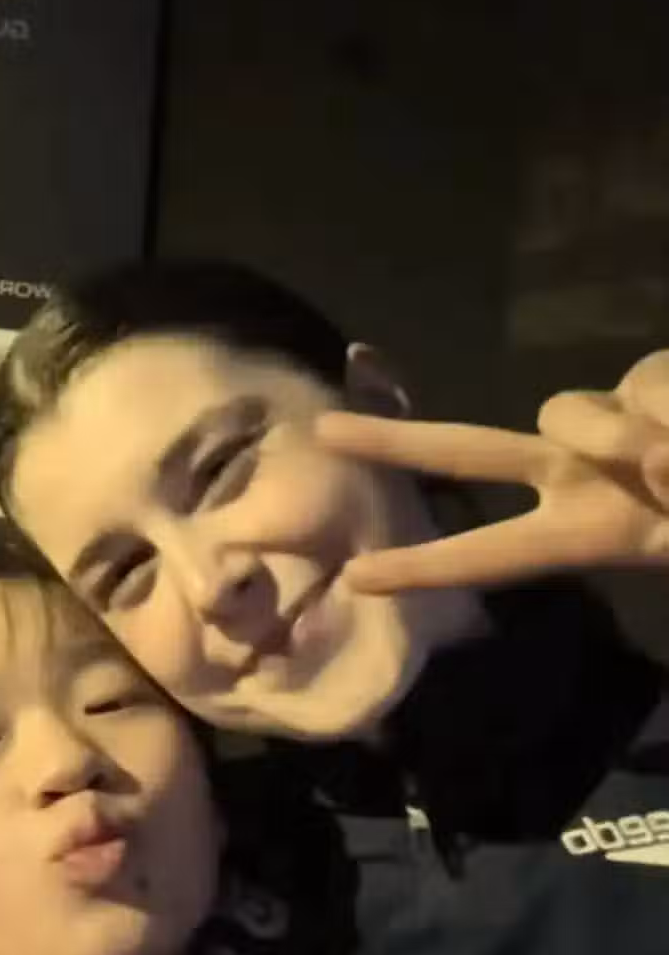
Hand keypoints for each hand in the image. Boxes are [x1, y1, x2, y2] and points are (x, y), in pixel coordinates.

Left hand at [316, 350, 668, 593]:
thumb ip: (667, 487)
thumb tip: (657, 452)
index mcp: (584, 528)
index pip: (494, 549)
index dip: (430, 566)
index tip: (356, 579)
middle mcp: (577, 468)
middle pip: (469, 449)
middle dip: (396, 443)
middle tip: (320, 431)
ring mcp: (608, 418)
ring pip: (573, 414)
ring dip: (620, 436)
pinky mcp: (646, 376)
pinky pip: (645, 384)